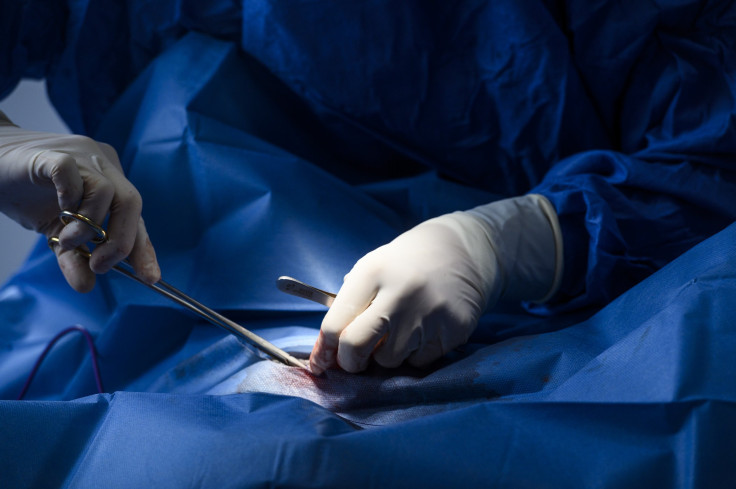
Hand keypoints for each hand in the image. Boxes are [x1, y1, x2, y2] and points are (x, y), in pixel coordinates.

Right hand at [0, 112, 159, 291]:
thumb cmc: (28, 195)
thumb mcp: (56, 234)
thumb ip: (74, 258)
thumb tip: (86, 286)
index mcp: (111, 182)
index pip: (136, 217)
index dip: (144, 248)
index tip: (150, 277)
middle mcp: (103, 165)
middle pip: (131, 203)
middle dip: (121, 242)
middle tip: (99, 265)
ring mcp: (81, 155)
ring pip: (106, 192)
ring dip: (88, 226)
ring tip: (67, 241)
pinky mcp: (54, 153)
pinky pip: (72, 174)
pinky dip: (70, 198)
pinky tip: (59, 210)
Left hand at [309, 194, 562, 373]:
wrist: (463, 251)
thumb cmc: (406, 264)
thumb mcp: (372, 268)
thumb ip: (349, 305)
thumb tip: (329, 352)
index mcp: (373, 273)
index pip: (335, 325)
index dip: (323, 350)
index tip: (319, 363)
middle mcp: (400, 294)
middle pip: (356, 347)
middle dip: (349, 363)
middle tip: (354, 361)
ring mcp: (429, 314)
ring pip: (389, 360)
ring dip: (387, 355)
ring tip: (400, 331)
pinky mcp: (454, 330)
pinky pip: (419, 361)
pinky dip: (415, 353)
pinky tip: (424, 330)